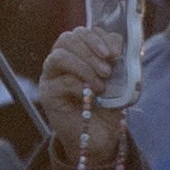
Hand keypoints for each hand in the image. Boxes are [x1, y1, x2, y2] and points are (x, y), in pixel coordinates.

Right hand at [31, 21, 124, 152]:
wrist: (102, 137)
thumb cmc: (109, 107)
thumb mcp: (121, 81)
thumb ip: (121, 63)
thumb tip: (122, 49)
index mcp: (78, 54)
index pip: (82, 32)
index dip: (99, 38)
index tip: (115, 53)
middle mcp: (61, 62)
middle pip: (68, 38)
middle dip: (91, 50)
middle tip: (108, 70)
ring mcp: (51, 77)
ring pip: (59, 56)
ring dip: (85, 66)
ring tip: (101, 83)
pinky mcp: (48, 95)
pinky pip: (62, 81)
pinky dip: (82, 85)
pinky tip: (93, 95)